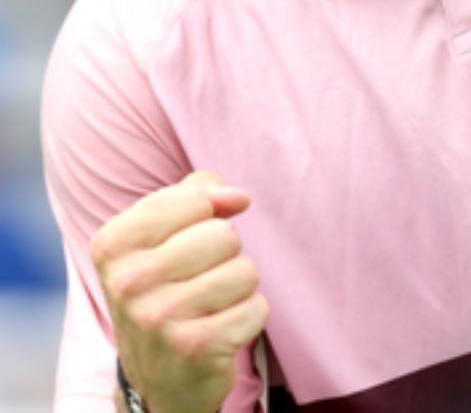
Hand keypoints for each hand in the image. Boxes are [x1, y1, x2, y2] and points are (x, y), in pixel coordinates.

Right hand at [91, 172, 267, 412]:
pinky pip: (257, 307)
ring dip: (239, 288)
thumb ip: (194, 196)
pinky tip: (219, 331)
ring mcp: (158, 317)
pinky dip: (248, 317)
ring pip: (245, 270)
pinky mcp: (195, 347)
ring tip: (209, 307)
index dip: (210, 213)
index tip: (193, 238)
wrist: (158, 375)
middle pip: (224, 235)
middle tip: (199, 281)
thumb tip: (236, 197)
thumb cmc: (166, 290)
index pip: (195, 199)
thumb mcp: (160, 237)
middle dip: (226, 255)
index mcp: (112, 245)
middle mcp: (127, 282)